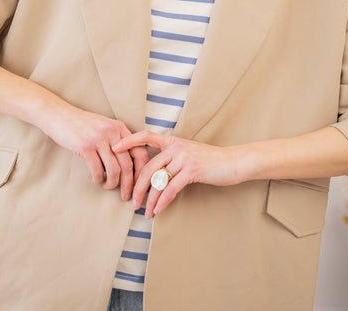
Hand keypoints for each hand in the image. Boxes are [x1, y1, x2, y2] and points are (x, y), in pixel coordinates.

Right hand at [44, 105, 148, 200]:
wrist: (59, 115)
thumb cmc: (82, 124)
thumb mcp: (104, 126)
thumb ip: (117, 139)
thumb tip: (129, 164)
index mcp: (119, 127)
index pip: (140, 151)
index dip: (141, 170)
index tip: (138, 182)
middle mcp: (112, 132)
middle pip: (128, 164)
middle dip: (128, 184)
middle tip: (126, 195)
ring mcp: (99, 139)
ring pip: (114, 170)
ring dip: (112, 184)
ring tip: (108, 186)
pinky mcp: (85, 147)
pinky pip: (97, 170)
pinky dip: (98, 179)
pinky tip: (96, 180)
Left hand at [113, 131, 244, 216]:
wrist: (233, 162)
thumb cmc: (210, 160)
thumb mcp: (187, 154)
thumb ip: (171, 158)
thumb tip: (153, 172)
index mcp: (172, 141)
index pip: (145, 136)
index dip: (128, 141)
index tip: (114, 149)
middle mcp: (176, 146)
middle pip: (148, 166)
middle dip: (137, 186)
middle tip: (131, 201)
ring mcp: (184, 157)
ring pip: (158, 180)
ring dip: (150, 199)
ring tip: (145, 211)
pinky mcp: (192, 170)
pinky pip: (171, 188)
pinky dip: (162, 201)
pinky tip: (158, 211)